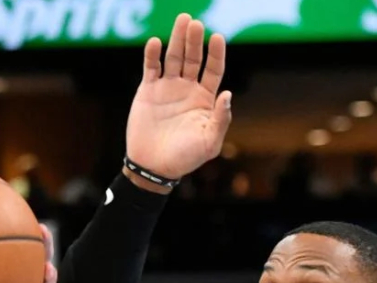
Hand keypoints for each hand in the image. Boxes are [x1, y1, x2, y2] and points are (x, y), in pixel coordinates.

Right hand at [125, 14, 232, 181]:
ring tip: (182, 21)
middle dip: (195, 40)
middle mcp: (187, 89)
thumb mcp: (210, 142)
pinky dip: (152, 55)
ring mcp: (167, 88)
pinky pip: (151, 68)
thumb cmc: (185, 158)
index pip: (213, 70)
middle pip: (193, 58)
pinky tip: (156, 43)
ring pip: (174, 58)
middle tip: (195, 22)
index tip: (217, 37)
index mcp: (204, 99)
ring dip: (177, 40)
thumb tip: (228, 93)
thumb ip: (220, 119)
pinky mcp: (148, 91)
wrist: (153, 167)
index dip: (216, 53)